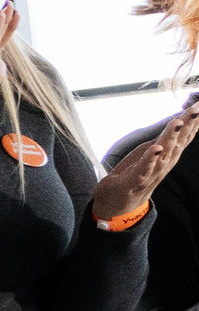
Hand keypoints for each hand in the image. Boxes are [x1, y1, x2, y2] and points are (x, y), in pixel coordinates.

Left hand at [91, 98, 198, 222]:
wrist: (120, 201)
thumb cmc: (137, 173)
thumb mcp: (153, 152)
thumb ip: (167, 139)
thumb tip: (180, 121)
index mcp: (168, 154)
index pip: (184, 135)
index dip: (193, 121)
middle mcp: (164, 162)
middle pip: (179, 141)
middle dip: (188, 124)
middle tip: (196, 108)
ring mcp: (152, 171)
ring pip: (164, 152)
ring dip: (171, 137)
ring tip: (177, 122)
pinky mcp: (136, 179)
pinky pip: (145, 168)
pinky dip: (151, 158)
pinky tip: (156, 148)